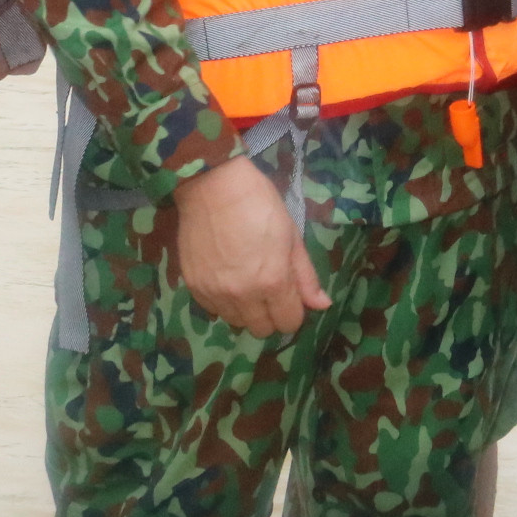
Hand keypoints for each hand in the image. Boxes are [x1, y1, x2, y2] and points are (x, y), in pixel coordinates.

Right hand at [174, 155, 329, 337]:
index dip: (294, 311)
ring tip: (246, 281)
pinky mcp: (194, 287)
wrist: (212, 185)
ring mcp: (215, 294)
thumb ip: (306, 276)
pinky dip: (223, 301)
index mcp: (273, 282)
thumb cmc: (260, 203)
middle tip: (269, 288)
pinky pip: (214, 310)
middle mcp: (243, 296)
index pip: (289, 323)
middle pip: (262, 330)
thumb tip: (322, 305)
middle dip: (271, 314)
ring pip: (236, 323)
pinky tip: (226, 276)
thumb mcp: (291, 235)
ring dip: (246, 310)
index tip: (290, 295)